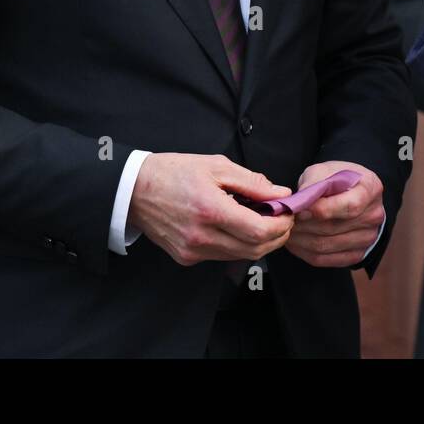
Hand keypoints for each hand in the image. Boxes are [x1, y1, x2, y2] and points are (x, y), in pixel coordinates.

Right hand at [128, 153, 294, 265]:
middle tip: (283, 219)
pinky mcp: (186, 258)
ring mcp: (193, 251)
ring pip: (240, 256)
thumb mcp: (216, 166)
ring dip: (259, 242)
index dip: (282, 225)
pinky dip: (237, 244)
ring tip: (262, 220)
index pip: (259, 231)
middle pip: (255, 249)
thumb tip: (281, 194)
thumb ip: (252, 182)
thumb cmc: (174, 172)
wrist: (133, 190)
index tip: (289, 213)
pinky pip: (222, 256)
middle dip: (277, 236)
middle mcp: (202, 237)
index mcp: (211, 210)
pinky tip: (236, 226)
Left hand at [286, 160, 385, 267]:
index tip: (300, 209)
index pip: (350, 206)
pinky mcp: (356, 254)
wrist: (350, 192)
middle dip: (304, 225)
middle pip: (334, 228)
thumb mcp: (325, 170)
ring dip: (300, 240)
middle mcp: (374, 216)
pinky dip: (304, 252)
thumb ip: (313, 183)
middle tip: (285, 220)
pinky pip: (325, 259)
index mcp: (371, 189)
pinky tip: (294, 242)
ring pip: (326, 245)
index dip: (323, 210)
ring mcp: (367, 238)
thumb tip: (298, 203)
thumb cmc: (336, 178)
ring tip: (286, 230)